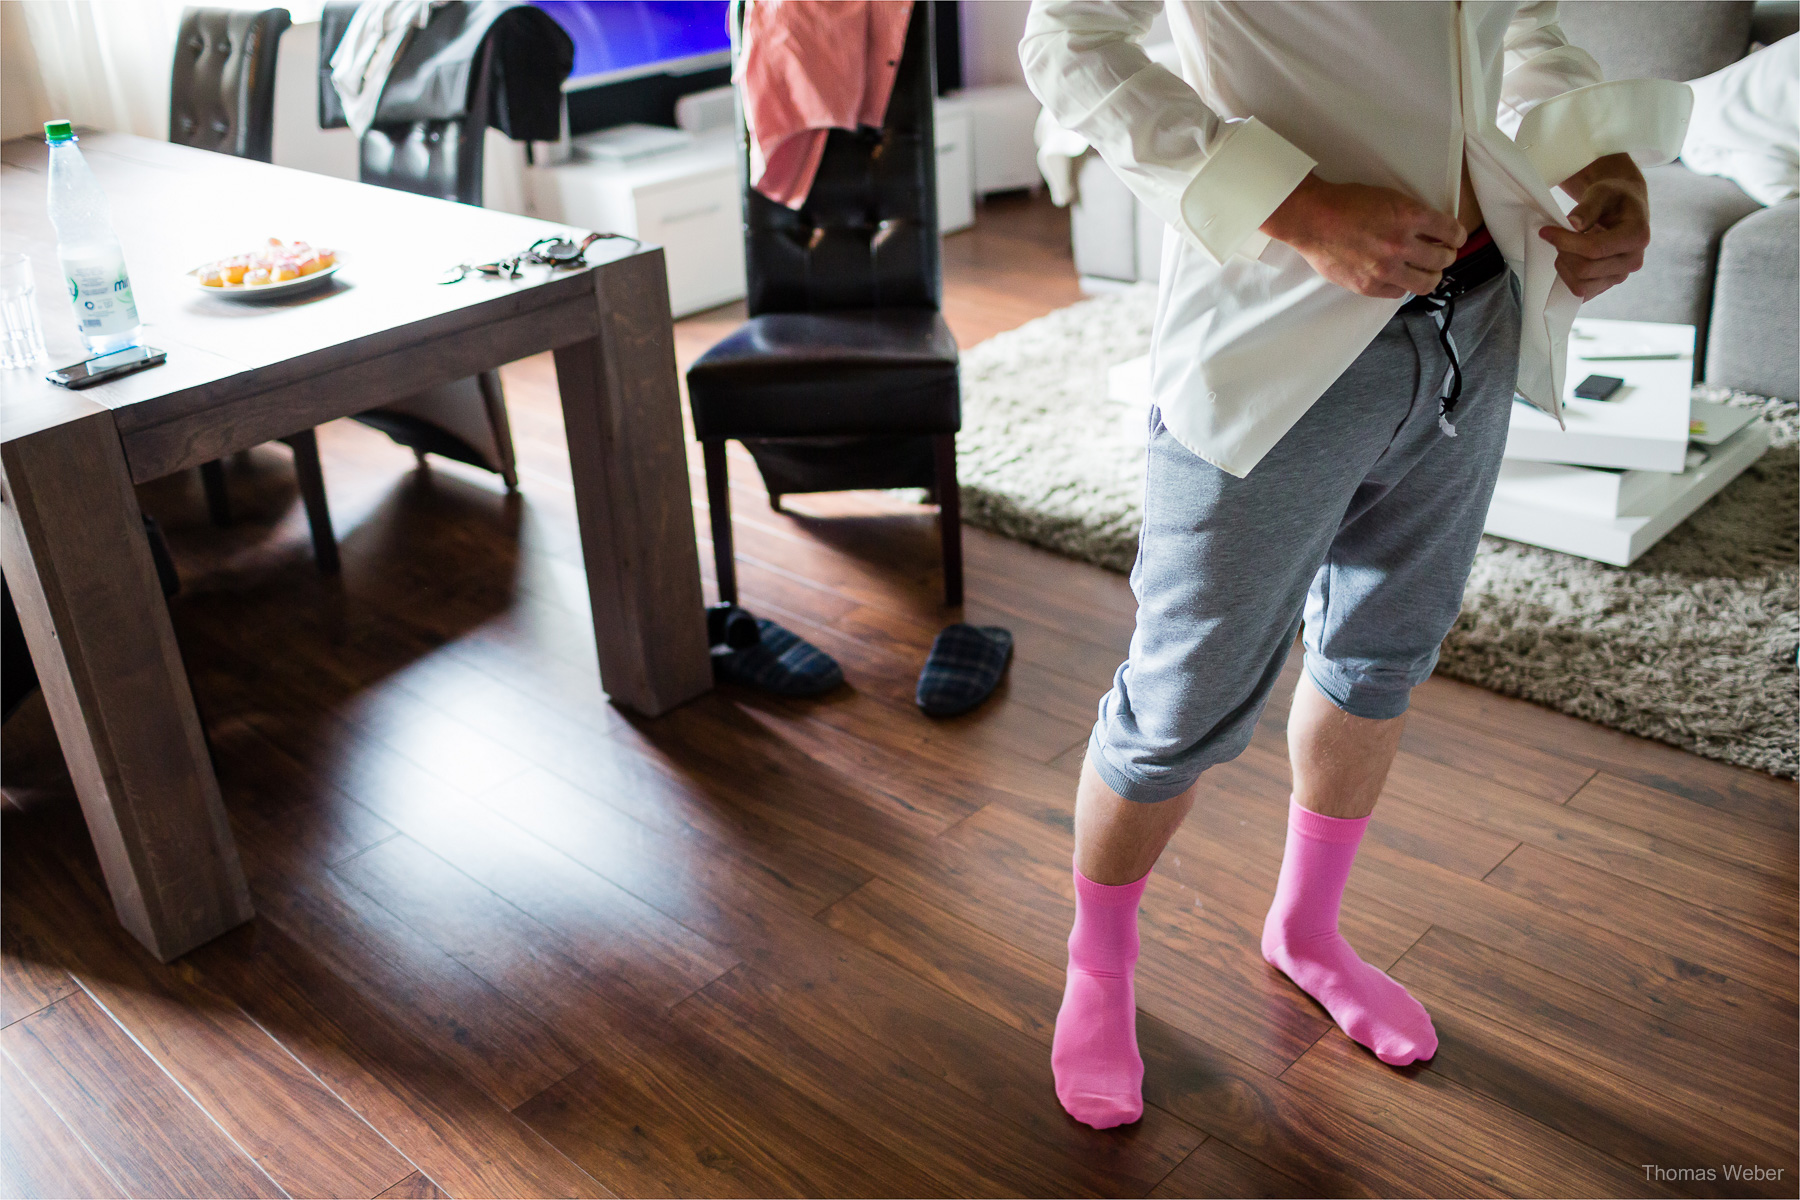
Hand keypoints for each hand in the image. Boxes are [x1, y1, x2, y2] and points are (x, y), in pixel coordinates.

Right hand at [1261, 173, 1465, 298]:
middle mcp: (1401, 244)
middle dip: (1446, 256)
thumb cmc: (1345, 203)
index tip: (1456, 239)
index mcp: (1409, 216)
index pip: (1451, 231)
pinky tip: (1398, 279)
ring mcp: (1385, 268)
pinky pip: (1398, 293)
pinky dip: (1402, 286)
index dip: (1457, 236)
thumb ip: (1410, 215)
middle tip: (1442, 255)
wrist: (1312, 218)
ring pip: (1426, 282)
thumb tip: (1429, 231)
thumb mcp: (1387, 197)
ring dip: (1431, 276)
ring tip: (1425, 272)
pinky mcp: (1369, 285)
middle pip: (1443, 259)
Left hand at [1539, 153, 1649, 299]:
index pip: (1595, 249)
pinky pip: (1581, 292)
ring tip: (1564, 246)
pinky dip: (1568, 277)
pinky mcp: (1607, 285)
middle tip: (1556, 236)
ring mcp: (1620, 276)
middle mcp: (1633, 261)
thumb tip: (1573, 224)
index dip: (1565, 242)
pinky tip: (1568, 258)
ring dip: (1564, 266)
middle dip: (1564, 252)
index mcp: (1637, 236)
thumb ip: (1589, 206)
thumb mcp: (1602, 192)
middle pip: (1585, 269)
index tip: (1546, 231)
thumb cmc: (1613, 197)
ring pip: (1581, 286)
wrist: (1621, 208)